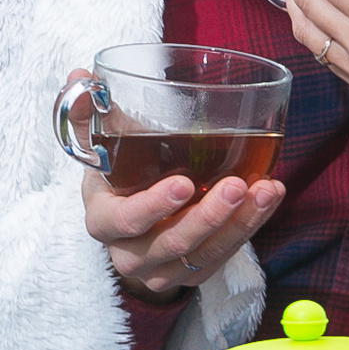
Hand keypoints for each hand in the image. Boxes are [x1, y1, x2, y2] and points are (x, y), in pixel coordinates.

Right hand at [60, 70, 284, 301]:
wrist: (132, 219)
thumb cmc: (119, 173)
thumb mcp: (100, 145)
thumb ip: (90, 113)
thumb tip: (81, 76)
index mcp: (103, 220)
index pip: (124, 220)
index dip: (153, 206)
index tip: (184, 184)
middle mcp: (129, 253)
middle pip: (171, 243)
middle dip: (208, 217)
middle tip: (237, 185)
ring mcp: (162, 269)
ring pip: (203, 255)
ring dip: (239, 223)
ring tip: (265, 190)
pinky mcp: (193, 273)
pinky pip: (224, 256)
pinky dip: (250, 227)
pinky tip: (268, 198)